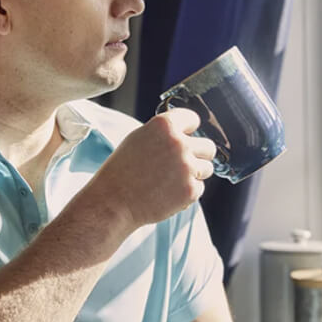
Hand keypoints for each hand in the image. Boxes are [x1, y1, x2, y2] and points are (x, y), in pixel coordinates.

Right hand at [88, 108, 216, 228]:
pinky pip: (199, 188)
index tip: (184, 137)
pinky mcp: (190, 190)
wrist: (113, 202)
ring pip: (207, 168)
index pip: (193, 119)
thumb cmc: (122, 171)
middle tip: (181, 163)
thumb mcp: (138, 139)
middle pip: (208, 146)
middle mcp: (179, 143)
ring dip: (194, 174)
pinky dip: (187, 192)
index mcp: (164, 126)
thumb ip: (164, 133)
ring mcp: (187, 167)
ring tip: (170, 180)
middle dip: (198, 154)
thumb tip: (185, 132)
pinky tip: (167, 193)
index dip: (188, 129)